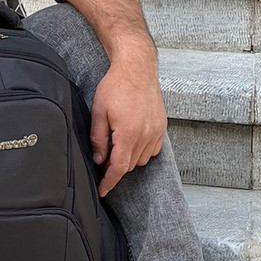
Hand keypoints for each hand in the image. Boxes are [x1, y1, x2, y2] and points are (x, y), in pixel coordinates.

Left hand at [90, 54, 166, 196]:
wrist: (137, 68)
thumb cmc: (115, 86)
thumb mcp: (99, 112)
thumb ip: (98, 139)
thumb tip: (99, 160)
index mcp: (129, 133)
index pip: (119, 168)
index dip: (109, 182)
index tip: (102, 191)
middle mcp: (146, 135)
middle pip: (130, 165)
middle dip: (115, 166)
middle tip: (102, 158)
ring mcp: (157, 131)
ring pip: (142, 159)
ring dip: (129, 158)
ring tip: (116, 145)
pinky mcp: (162, 126)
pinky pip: (153, 150)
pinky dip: (141, 151)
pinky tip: (131, 140)